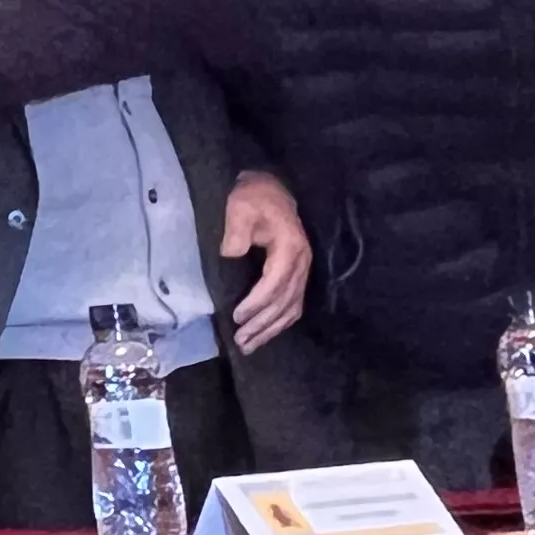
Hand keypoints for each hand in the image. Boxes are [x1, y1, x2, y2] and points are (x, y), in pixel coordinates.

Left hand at [219, 171, 311, 353]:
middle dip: (262, 324)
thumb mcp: (240, 207)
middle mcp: (302, 262)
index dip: (257, 303)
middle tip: (241, 341)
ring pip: (291, 308)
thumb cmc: (253, 198)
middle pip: (284, 301)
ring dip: (271, 329)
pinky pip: (294, 304)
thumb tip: (231, 255)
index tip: (237, 317)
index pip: (275, 282)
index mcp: (290, 247)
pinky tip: (267, 333)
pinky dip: (281, 322)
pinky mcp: (299, 274)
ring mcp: (304, 270)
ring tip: (250, 345)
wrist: (272, 189)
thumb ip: (237, 231)